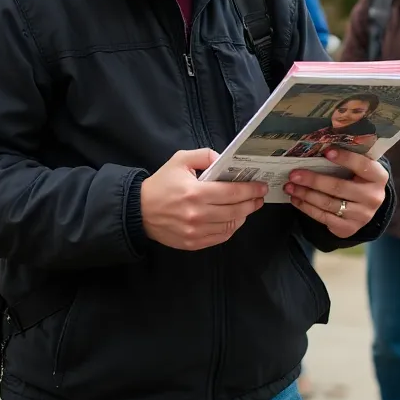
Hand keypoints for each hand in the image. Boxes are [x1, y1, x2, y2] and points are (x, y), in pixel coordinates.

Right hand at [140, 148, 266, 250]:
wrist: (139, 210)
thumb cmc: (161, 183)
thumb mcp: (180, 160)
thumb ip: (205, 155)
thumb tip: (224, 161)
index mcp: (195, 192)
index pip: (232, 193)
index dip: (250, 190)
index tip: (261, 187)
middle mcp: (197, 214)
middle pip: (235, 211)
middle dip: (251, 203)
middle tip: (259, 197)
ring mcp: (196, 232)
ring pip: (230, 226)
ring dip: (243, 216)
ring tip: (246, 207)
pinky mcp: (193, 243)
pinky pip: (220, 238)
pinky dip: (230, 229)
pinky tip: (233, 219)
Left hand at [283, 147, 388, 237]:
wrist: (365, 206)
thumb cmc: (356, 179)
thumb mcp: (359, 168)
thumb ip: (346, 159)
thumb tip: (316, 147)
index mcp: (378, 177)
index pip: (362, 165)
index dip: (345, 158)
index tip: (326, 152)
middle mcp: (373, 197)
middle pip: (339, 187)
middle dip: (313, 180)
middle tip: (293, 174)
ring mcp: (362, 215)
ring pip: (328, 203)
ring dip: (305, 194)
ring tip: (289, 186)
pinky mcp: (349, 228)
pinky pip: (324, 217)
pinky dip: (306, 207)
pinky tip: (295, 199)